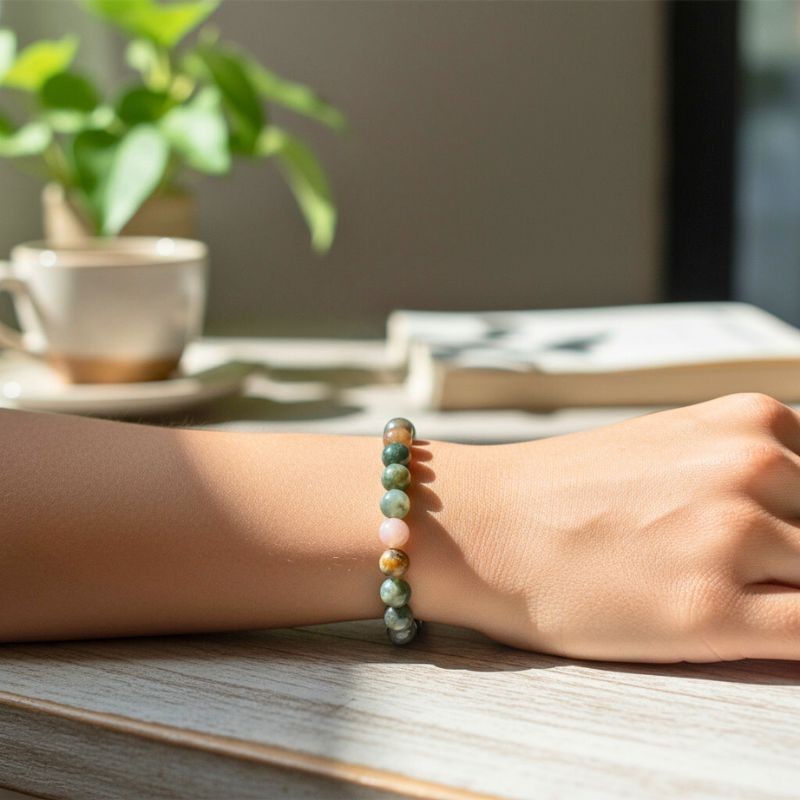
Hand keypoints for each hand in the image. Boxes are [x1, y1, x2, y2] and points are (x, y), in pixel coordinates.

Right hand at [451, 393, 799, 661]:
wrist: (484, 525)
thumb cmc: (569, 494)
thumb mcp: (678, 448)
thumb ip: (755, 469)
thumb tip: (797, 519)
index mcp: (749, 419)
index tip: (780, 544)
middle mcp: (750, 466)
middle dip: (795, 557)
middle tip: (738, 571)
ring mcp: (732, 537)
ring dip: (784, 592)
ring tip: (721, 597)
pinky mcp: (708, 612)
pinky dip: (798, 636)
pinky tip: (741, 623)